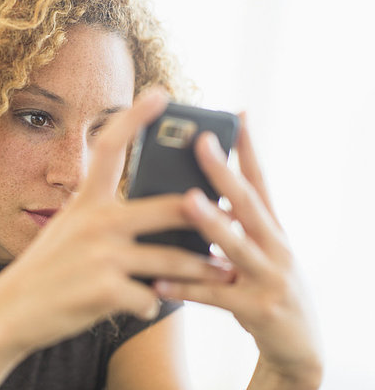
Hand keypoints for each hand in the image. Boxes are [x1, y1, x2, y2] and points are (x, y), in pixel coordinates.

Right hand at [0, 88, 233, 353]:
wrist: (8, 312)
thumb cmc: (45, 269)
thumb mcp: (68, 232)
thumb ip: (105, 220)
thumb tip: (157, 220)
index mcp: (85, 202)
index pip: (111, 146)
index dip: (136, 117)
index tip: (161, 93)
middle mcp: (95, 222)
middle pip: (170, 207)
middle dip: (206, 214)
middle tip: (233, 216)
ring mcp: (101, 256)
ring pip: (172, 260)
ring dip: (201, 270)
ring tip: (222, 272)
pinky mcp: (105, 291)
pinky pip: (150, 297)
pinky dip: (153, 303)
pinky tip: (147, 304)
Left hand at [154, 113, 322, 385]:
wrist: (301, 345)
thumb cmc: (268, 288)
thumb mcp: (260, 252)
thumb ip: (234, 228)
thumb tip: (191, 198)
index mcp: (272, 230)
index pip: (260, 182)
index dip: (249, 149)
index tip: (236, 115)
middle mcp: (276, 247)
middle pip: (248, 204)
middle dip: (225, 172)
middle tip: (202, 143)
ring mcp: (270, 278)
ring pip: (236, 246)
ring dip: (212, 223)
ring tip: (187, 201)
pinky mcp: (257, 310)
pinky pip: (215, 297)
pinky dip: (187, 289)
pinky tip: (160, 281)